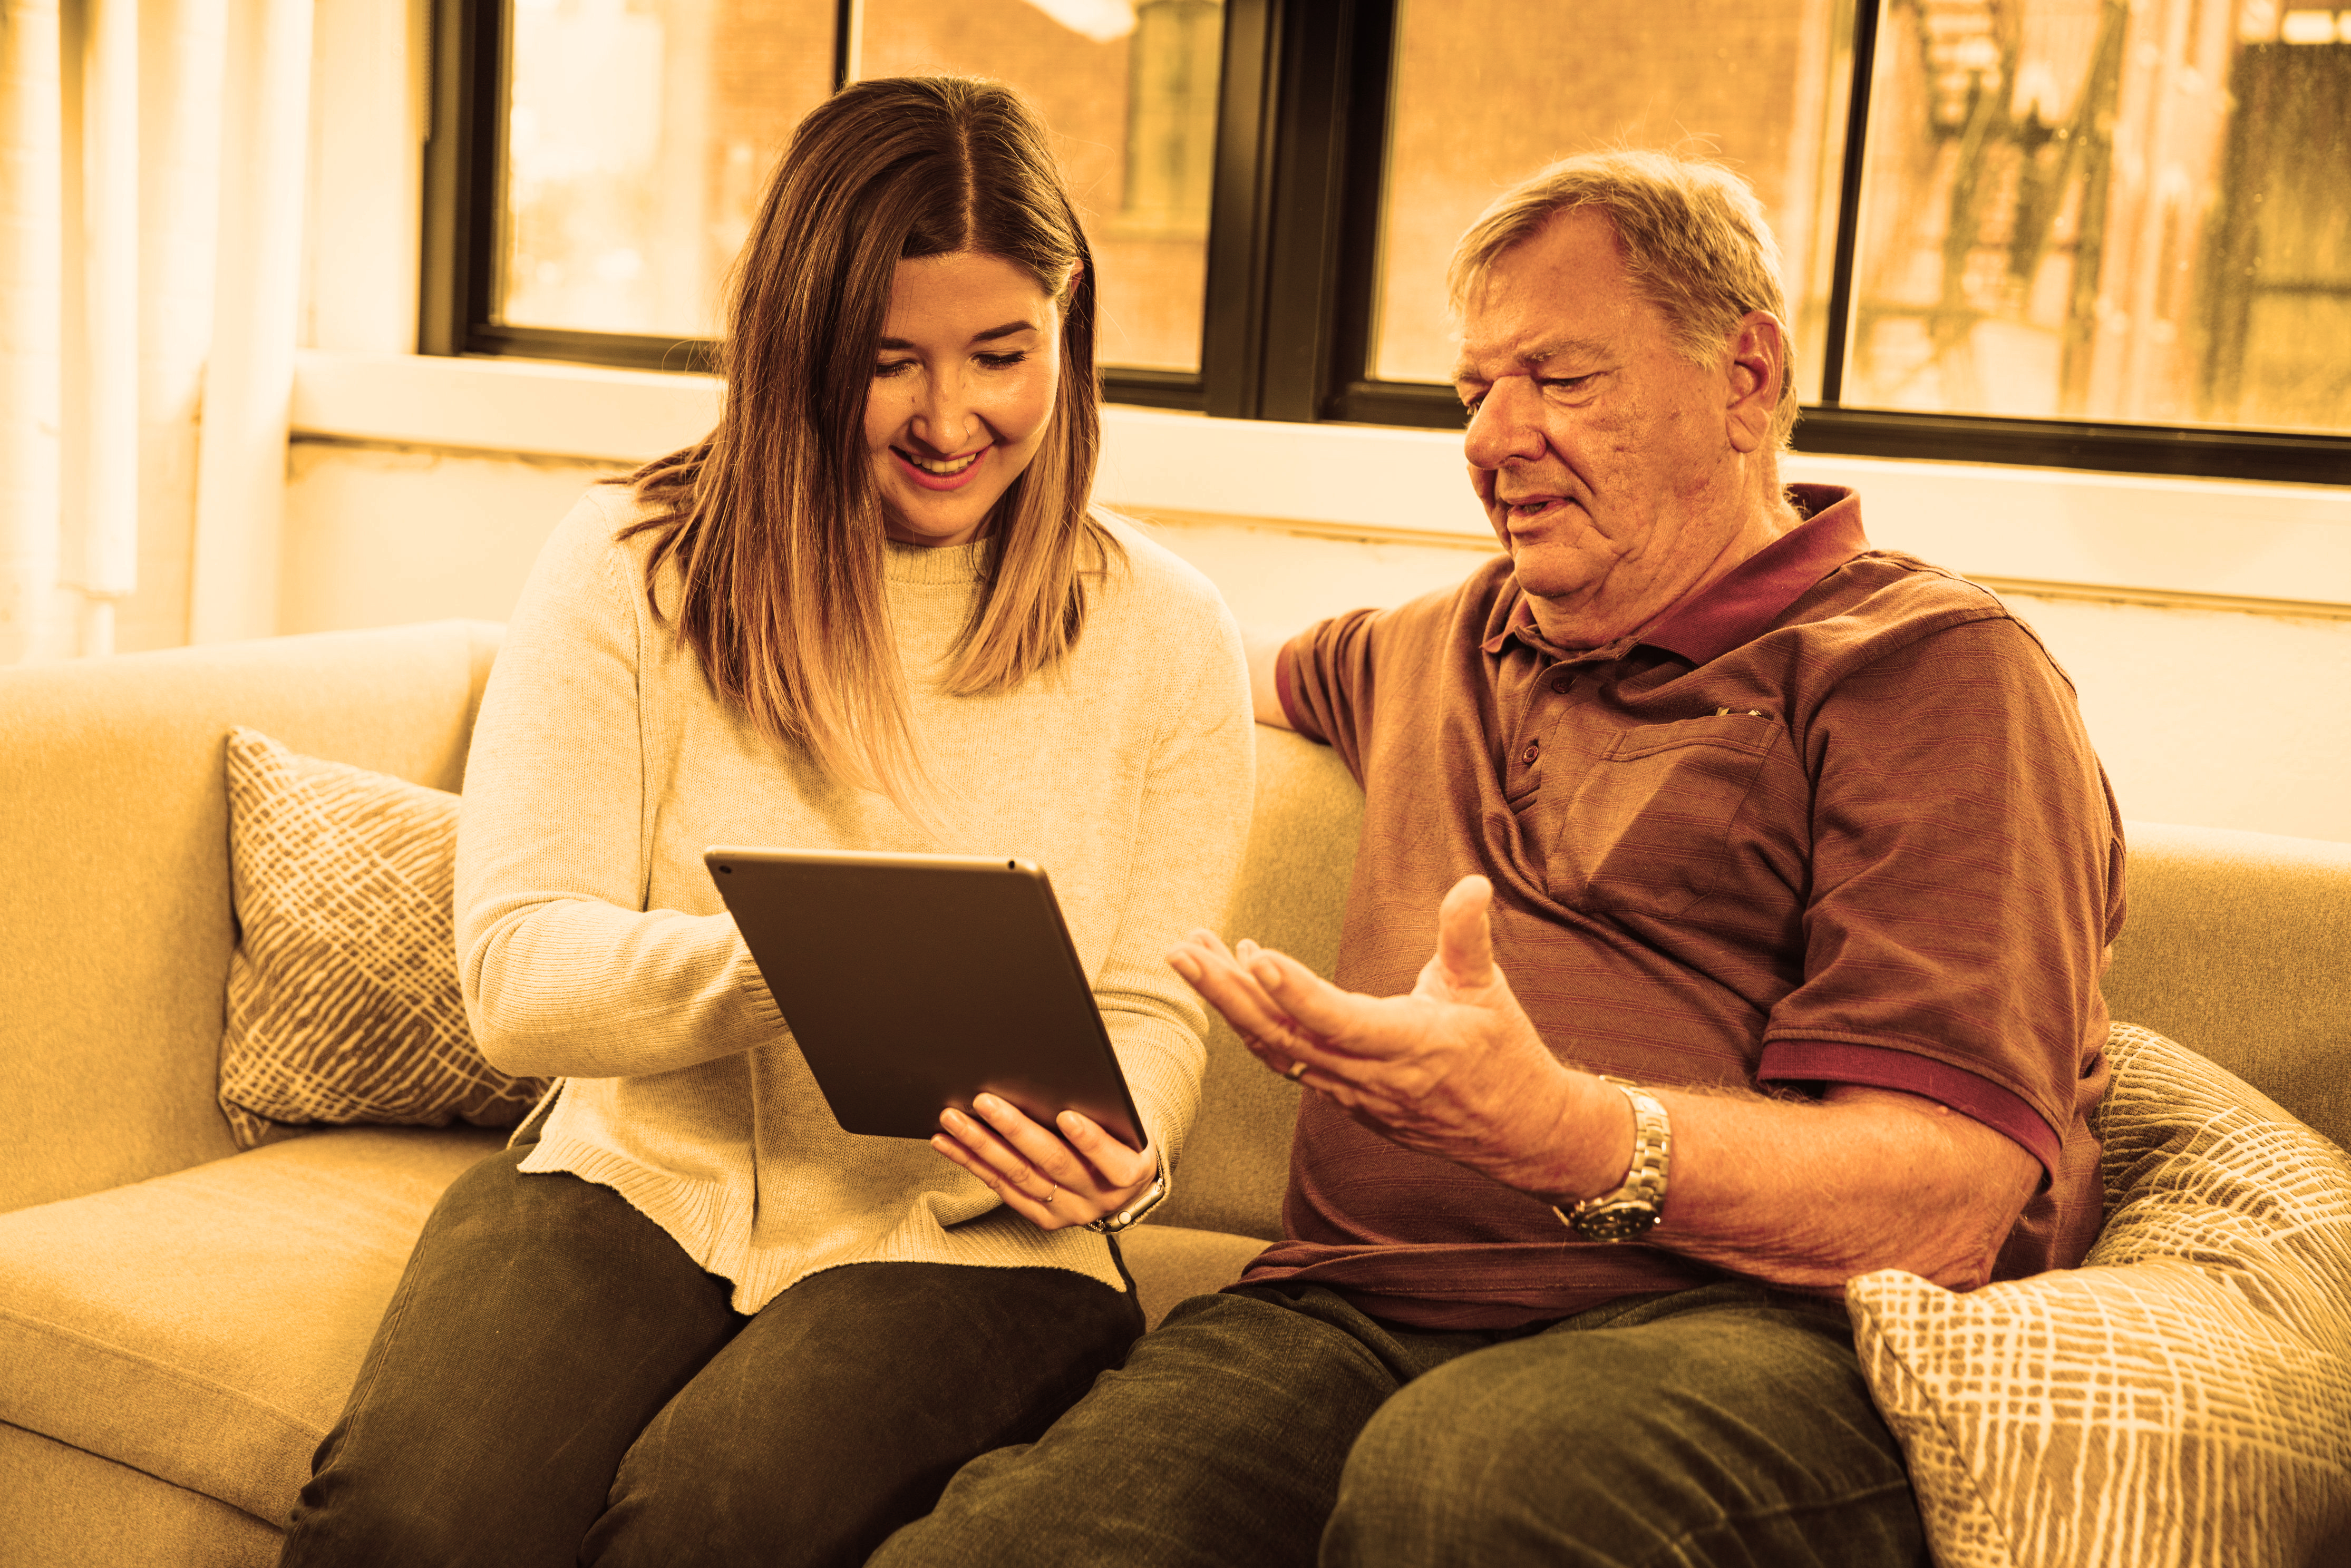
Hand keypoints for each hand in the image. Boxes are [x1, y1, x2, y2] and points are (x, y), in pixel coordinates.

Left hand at [931, 1094, 1158, 1232]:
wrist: (1123, 1184)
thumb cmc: (1122, 1136)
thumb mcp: (1128, 1122)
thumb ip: (1104, 1108)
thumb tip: (1057, 1077)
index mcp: (1131, 1172)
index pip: (1111, 1160)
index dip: (1090, 1140)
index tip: (1067, 1115)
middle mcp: (1100, 1199)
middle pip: (1054, 1163)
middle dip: (1016, 1130)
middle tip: (985, 1101)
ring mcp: (1068, 1212)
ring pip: (1019, 1176)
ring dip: (982, 1145)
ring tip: (954, 1119)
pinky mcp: (1043, 1218)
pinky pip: (1002, 1188)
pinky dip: (972, 1163)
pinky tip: (948, 1142)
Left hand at [1166, 875, 1623, 1201]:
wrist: (1517, 1132)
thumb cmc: (1504, 1054)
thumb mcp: (1490, 990)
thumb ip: (1467, 937)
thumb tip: (1472, 884)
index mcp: (1413, 1044)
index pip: (1340, 1020)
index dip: (1296, 992)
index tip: (1255, 957)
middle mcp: (1373, 1076)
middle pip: (1286, 1038)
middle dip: (1229, 994)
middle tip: (1183, 951)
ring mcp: (1352, 1093)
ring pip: (1277, 1049)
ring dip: (1230, 1005)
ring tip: (1192, 956)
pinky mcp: (1344, 1098)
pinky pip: (1288, 1060)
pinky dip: (1257, 1023)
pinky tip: (1236, 983)